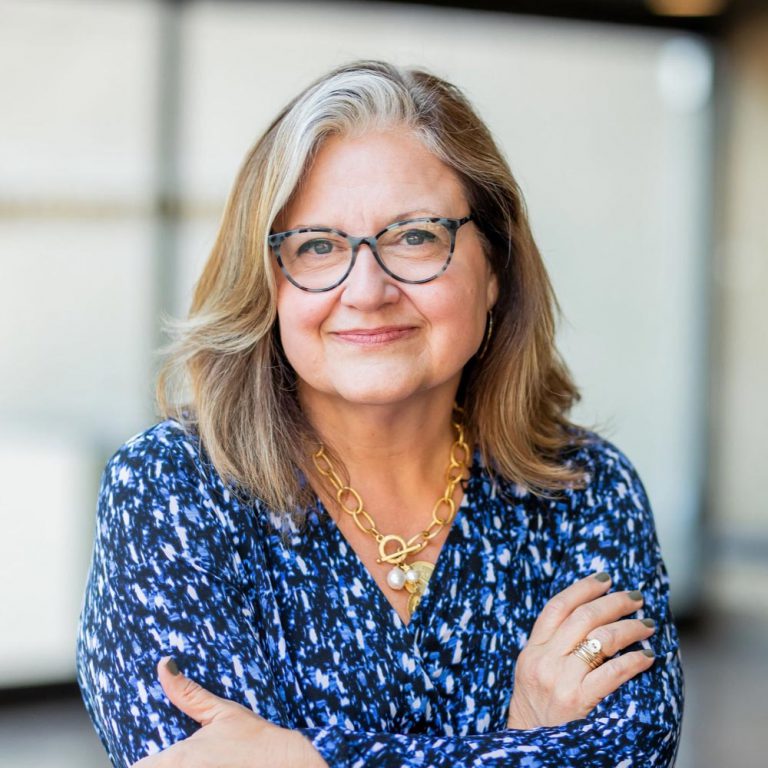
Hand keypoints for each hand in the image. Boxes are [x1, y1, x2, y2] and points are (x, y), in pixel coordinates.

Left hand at [132, 657, 327, 767]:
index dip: (143, 761)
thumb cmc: (255, 740)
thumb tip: (165, 664)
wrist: (286, 765)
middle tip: (173, 756)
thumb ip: (187, 692)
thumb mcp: (221, 712)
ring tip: (196, 760)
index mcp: (176, 760)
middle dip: (158, 764)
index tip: (152, 755)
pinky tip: (208, 767)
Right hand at [506, 572, 655, 728]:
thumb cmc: (538, 714)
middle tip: (636, 598)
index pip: (557, 606)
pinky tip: (648, 656)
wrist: (530, 755)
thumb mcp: (533, 674)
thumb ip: (552, 647)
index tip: (605, 578)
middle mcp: (544, 661)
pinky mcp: (579, 702)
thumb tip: (590, 619)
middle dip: (614, 602)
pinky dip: (635, 660)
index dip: (583, 587)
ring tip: (647, 625)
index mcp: (531, 651)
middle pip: (583, 617)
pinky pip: (613, 672)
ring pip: (601, 639)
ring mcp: (560, 681)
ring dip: (630, 627)